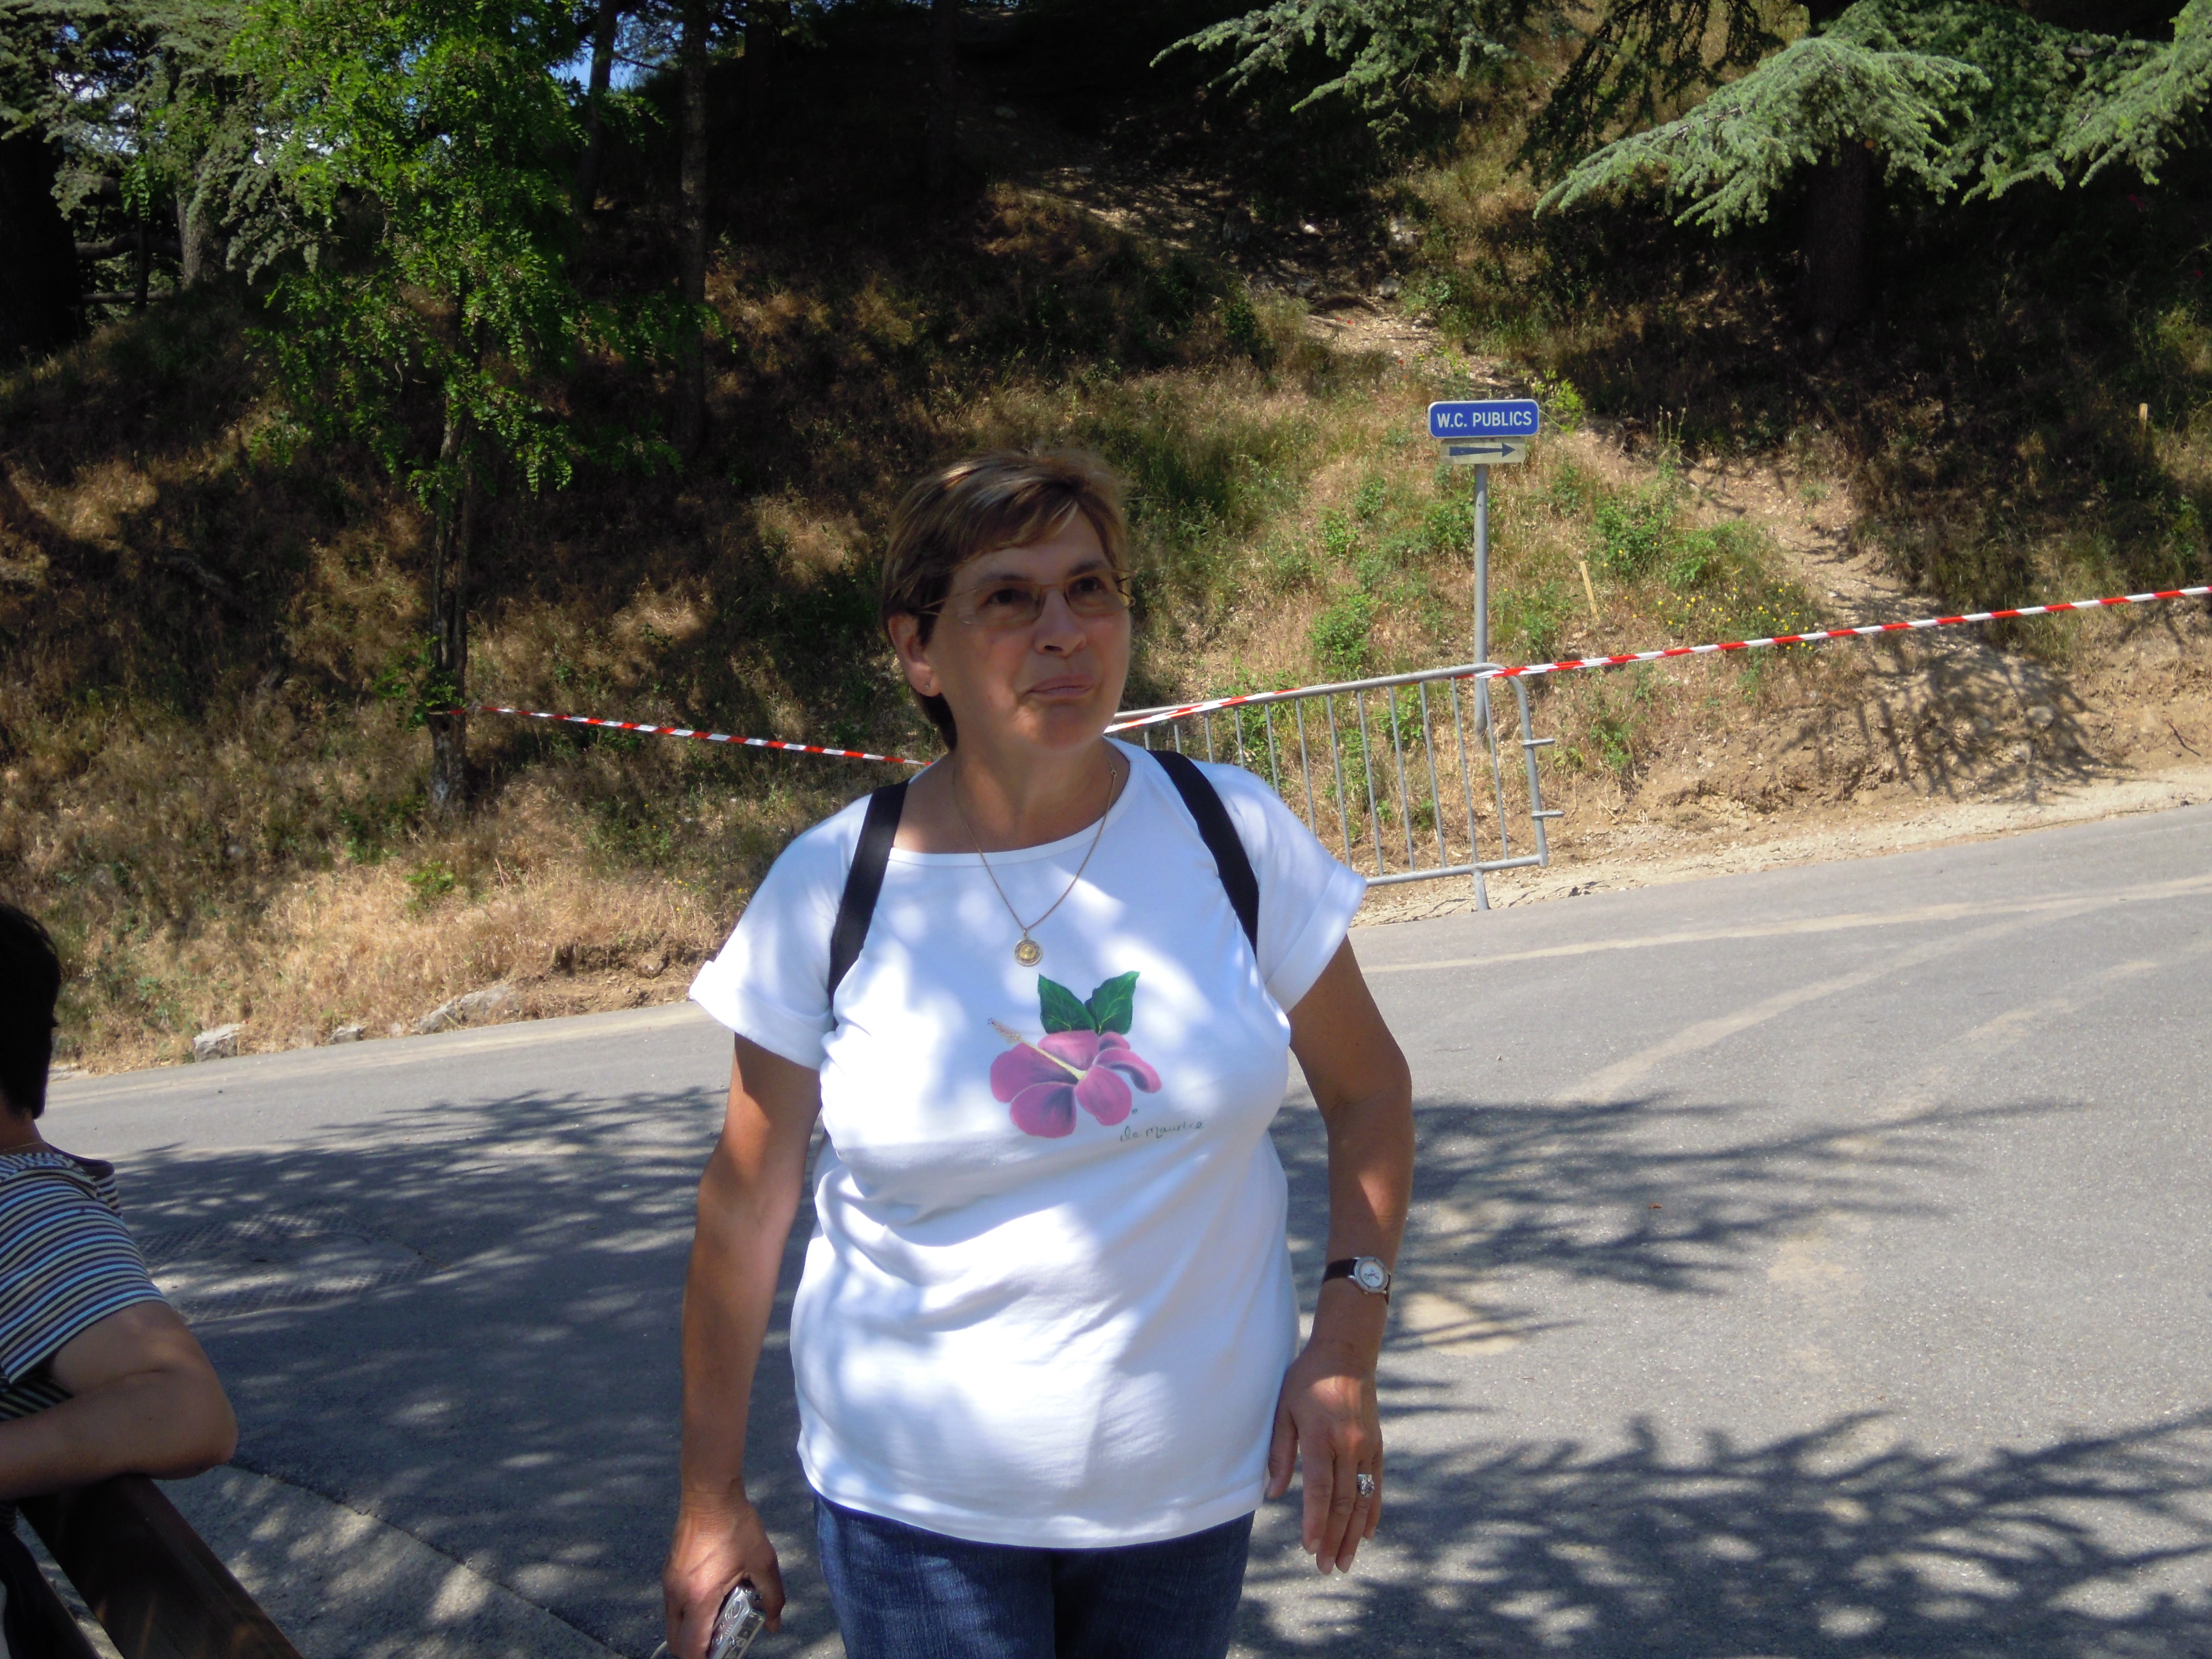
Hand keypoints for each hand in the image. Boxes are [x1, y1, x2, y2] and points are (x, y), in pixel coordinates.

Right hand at [662, 1494, 785, 1658]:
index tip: (724, 1653)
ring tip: (721, 1614)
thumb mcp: (763, 1562)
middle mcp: (677, 1594)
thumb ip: (772, 1597)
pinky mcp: (668, 1572)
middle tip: (723, 1639)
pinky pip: (674, 1605)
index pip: (691, 1648)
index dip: (707, 1658)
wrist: (709, 1493)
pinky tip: (713, 1593)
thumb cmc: (737, 1525)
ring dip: (693, 1629)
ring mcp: (669, 1583)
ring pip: (674, 1624)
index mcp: (699, 1598)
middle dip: (698, 1649)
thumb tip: (773, 1624)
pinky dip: (689, 1611)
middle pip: (677, 1642)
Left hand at [1266, 1340, 1381, 1573]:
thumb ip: (1279, 1452)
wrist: (1345, 1355)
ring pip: (1363, 1500)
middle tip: (1327, 1567)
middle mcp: (1349, 1446)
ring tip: (1346, 1561)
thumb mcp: (1284, 1409)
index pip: (1320, 1489)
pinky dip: (1373, 1512)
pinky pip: (1377, 1486)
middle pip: (1343, 1502)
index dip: (1315, 1521)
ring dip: (1354, 1534)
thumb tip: (1271, 1493)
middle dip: (1335, 1538)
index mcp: (1322, 1436)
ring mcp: (1367, 1448)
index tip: (1311, 1548)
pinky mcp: (1377, 1447)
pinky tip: (1367, 1534)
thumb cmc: (1307, 1381)